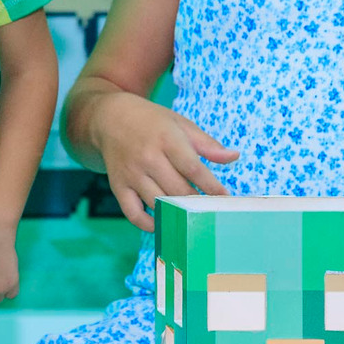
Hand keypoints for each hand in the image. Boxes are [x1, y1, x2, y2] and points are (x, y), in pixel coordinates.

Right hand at [87, 92, 236, 229]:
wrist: (110, 118)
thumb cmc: (152, 122)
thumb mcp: (180, 124)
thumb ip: (207, 143)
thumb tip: (234, 157)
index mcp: (166, 139)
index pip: (193, 169)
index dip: (211, 187)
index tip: (225, 198)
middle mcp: (147, 158)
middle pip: (178, 191)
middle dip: (197, 204)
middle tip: (212, 211)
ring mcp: (131, 174)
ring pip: (158, 204)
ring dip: (177, 213)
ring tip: (192, 218)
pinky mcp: (118, 186)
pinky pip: (133, 214)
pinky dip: (148, 224)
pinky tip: (163, 222)